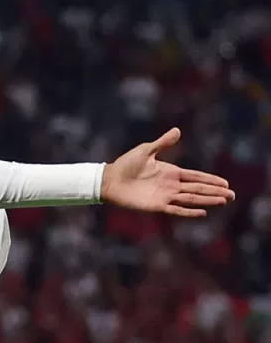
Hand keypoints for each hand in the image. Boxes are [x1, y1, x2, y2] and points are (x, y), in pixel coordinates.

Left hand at [100, 128, 234, 216]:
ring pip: (191, 199)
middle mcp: (171, 185)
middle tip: (232, 195)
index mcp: (170, 172)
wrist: (110, 179)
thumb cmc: (125, 164)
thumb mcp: (146, 150)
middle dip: (215, 192)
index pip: (196, 177)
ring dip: (207, 200)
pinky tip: (202, 212)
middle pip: (198, 189)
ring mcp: (165, 196)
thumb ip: (162, 143)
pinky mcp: (156, 206)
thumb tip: (178, 130)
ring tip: (223, 201)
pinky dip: (189, 211)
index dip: (210, 180)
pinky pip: (176, 209)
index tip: (225, 183)